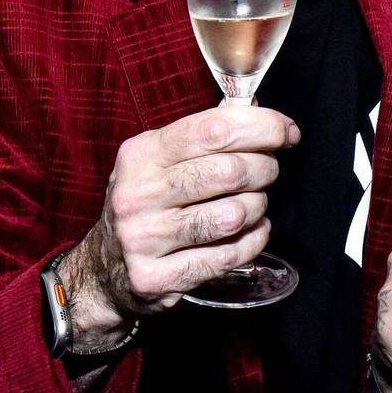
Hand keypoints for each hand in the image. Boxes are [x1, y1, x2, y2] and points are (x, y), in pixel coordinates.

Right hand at [58, 105, 299, 346]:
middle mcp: (138, 194)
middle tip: (267, 173)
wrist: (105, 271)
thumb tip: (258, 114)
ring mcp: (144, 238)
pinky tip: (249, 234)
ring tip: (251, 206)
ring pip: (234, 215)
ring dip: (258, 208)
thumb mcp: (159, 163)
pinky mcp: (156, 278)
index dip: (262, 128)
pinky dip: (252, 242)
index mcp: (141, 155)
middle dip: (265, 169)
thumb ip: (204, 138)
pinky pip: (228, 256)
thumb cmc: (147, 207)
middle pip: (230, 172)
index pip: (213, 130)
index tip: (286, 133)